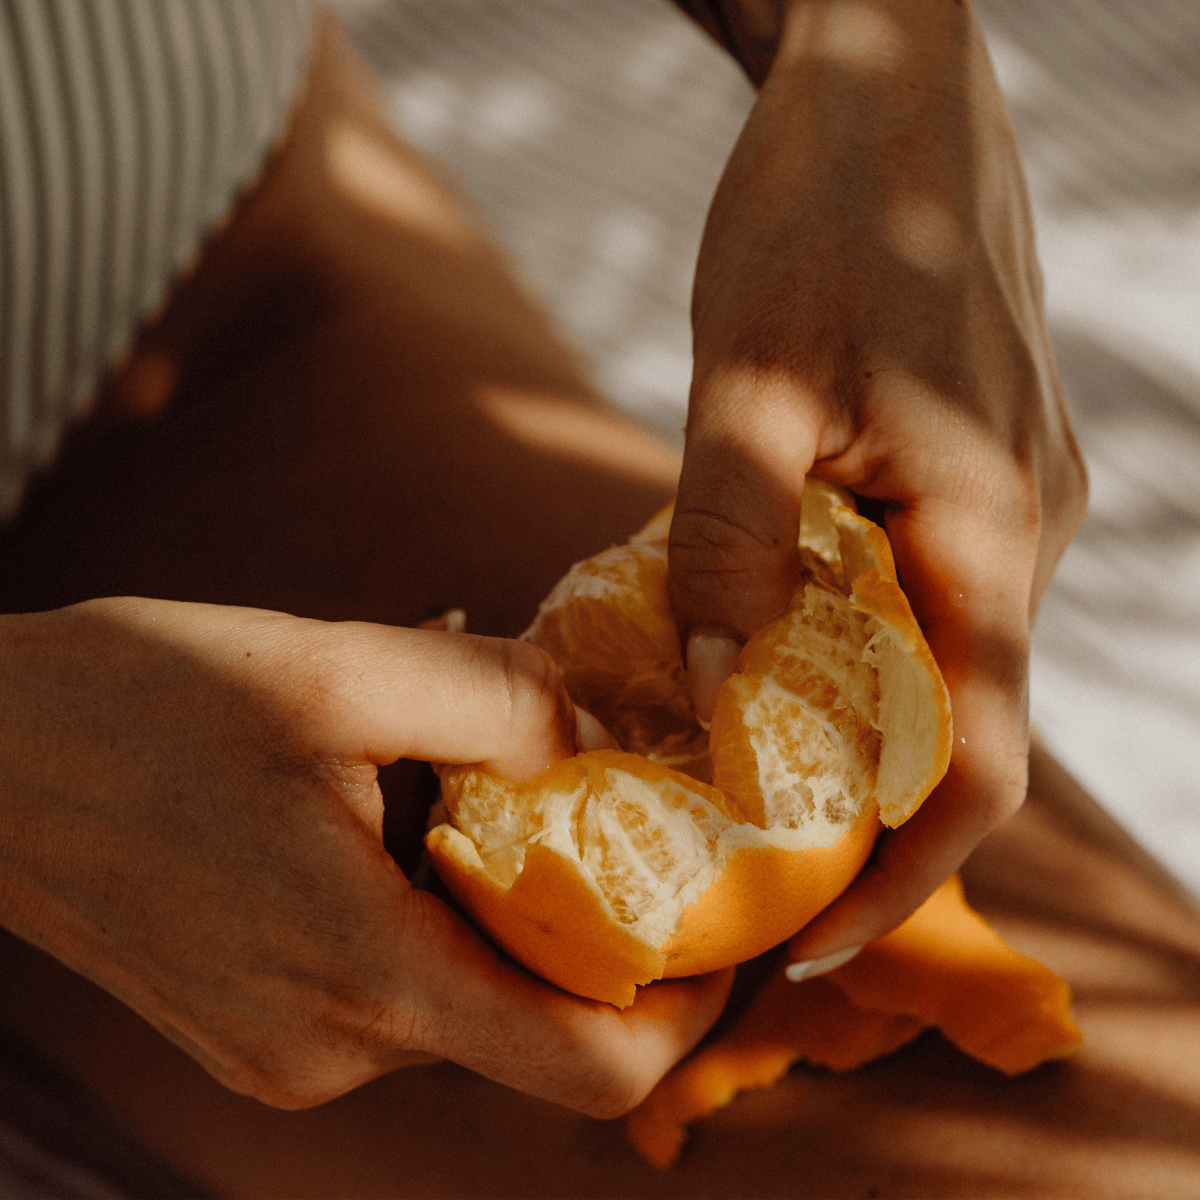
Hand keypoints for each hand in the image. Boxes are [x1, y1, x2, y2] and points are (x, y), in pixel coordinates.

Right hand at [0, 598, 728, 1113]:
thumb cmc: (133, 703)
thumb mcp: (332, 670)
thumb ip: (496, 699)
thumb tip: (598, 726)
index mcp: (361, 969)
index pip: (587, 1067)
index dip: (686, 1012)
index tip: (724, 928)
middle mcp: (329, 1046)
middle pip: (531, 1021)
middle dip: (596, 926)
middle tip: (622, 810)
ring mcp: (285, 1050)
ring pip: (461, 995)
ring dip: (504, 903)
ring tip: (484, 781)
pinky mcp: (257, 1027)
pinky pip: (393, 982)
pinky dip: (433, 909)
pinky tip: (402, 810)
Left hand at [668, 0, 1086, 956]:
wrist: (888, 89)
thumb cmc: (822, 213)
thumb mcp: (747, 376)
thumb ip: (727, 534)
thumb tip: (709, 684)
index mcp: (991, 528)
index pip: (973, 767)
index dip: (896, 877)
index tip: (804, 942)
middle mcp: (1028, 531)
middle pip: (957, 728)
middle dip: (859, 811)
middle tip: (737, 861)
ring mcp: (1014, 496)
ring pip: (941, 657)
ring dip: (850, 719)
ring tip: (733, 752)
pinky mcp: (979, 464)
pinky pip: (931, 588)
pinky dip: (856, 637)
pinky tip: (770, 630)